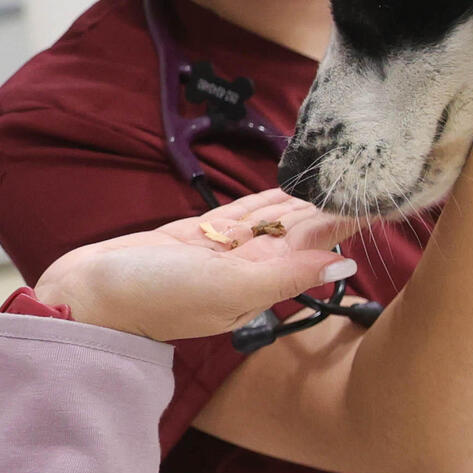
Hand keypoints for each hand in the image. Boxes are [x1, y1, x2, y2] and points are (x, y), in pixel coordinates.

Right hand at [33, 190, 354, 340]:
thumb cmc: (157, 297)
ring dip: (307, 199)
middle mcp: (251, 269)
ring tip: (342, 177)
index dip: (347, 223)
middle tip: (371, 175)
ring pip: (276, 218)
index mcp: (265, 284)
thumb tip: (346, 267)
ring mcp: (225, 252)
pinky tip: (294, 187)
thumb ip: (288, 277)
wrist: (89, 295)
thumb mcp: (230, 289)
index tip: (383, 200)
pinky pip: (243, 213)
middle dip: (333, 207)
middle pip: (302, 231)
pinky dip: (269, 199)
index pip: (317, 247)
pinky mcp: (198, 236)